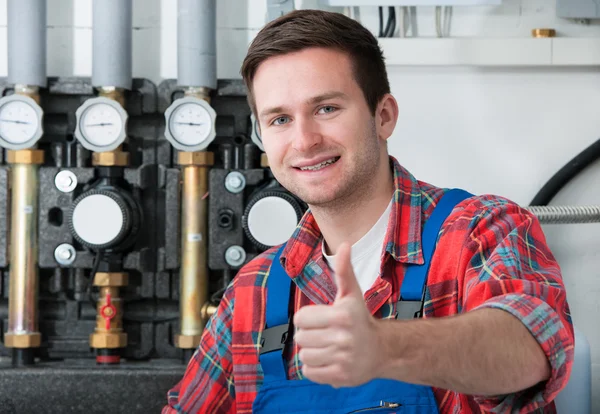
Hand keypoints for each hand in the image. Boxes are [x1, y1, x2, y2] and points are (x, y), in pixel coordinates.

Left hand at [293, 243, 383, 387]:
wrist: (382, 350)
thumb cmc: (360, 319)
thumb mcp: (352, 293)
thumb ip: (344, 270)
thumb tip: (344, 245)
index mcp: (342, 315)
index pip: (300, 318)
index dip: (307, 318)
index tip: (320, 319)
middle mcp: (343, 338)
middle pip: (300, 338)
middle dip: (309, 335)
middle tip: (324, 334)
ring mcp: (343, 359)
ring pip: (304, 356)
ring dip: (311, 352)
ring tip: (326, 347)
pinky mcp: (340, 377)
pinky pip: (309, 372)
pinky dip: (314, 367)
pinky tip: (328, 359)